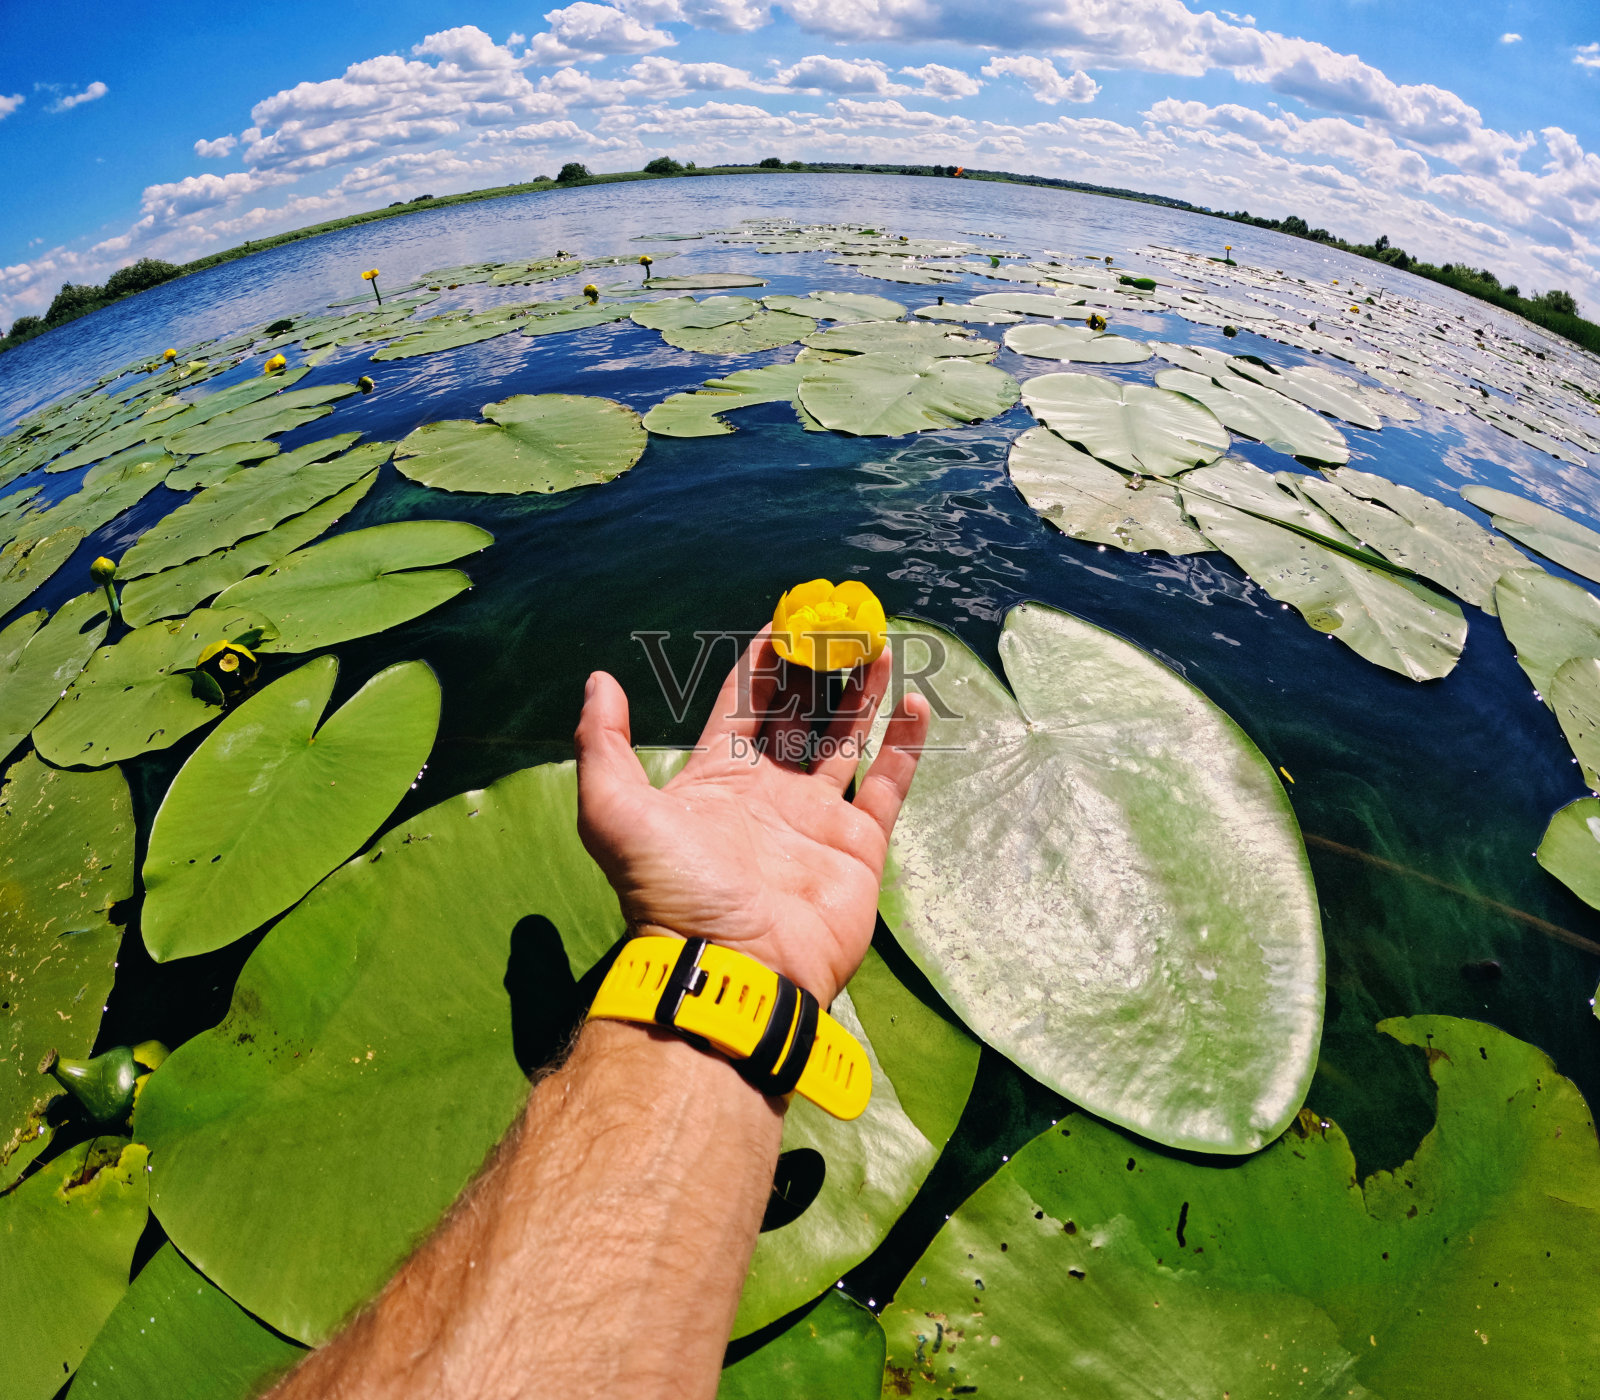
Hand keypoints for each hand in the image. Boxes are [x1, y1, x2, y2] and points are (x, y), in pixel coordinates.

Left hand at [575, 628, 928, 1004]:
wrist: (735, 969)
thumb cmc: (674, 890)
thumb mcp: (614, 812)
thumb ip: (603, 744)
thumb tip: (598, 681)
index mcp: (714, 781)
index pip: (740, 705)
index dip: (760, 662)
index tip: (783, 616)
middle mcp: (767, 793)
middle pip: (797, 715)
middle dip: (815, 669)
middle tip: (837, 620)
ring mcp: (816, 819)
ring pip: (845, 740)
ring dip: (861, 693)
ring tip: (877, 645)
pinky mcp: (858, 846)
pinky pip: (886, 785)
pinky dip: (903, 746)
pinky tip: (915, 703)